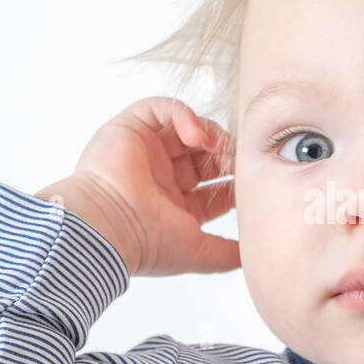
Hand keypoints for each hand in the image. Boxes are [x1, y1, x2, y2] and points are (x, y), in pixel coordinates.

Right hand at [36, 97, 237, 276]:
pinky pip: (162, 107)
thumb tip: (255, 256)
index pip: (215, 186)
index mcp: (175, 206)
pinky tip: (195, 135)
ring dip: (210, 134)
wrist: (109, 228)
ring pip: (188, 128)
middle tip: (237, 161)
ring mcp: (146, 152)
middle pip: (205, 155)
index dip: (235, 181)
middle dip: (225, 155)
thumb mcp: (201, 254)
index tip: (250, 182)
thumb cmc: (148, 245)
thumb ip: (230, 254)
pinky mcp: (131, 128)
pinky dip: (183, 115)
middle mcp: (160, 178)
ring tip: (216, 146)